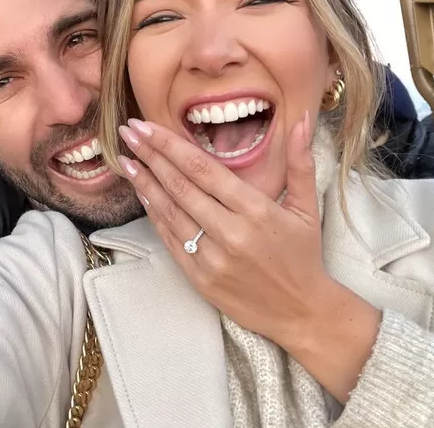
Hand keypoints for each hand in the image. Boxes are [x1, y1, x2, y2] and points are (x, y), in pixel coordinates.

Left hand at [117, 116, 380, 401]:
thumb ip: (300, 162)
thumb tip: (300, 121)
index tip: (147, 126)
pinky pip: (171, 240)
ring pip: (170, 212)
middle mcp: (230, 232)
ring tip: (126, 160)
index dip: (171, 145)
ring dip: (145, 184)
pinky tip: (142, 194)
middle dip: (150, 155)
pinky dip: (154, 215)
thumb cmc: (303, 255)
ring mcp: (212, 257)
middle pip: (181, 186)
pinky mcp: (200, 278)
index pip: (203, 169)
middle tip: (128, 132)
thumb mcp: (308, 207)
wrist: (300, 313)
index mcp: (256, 210)